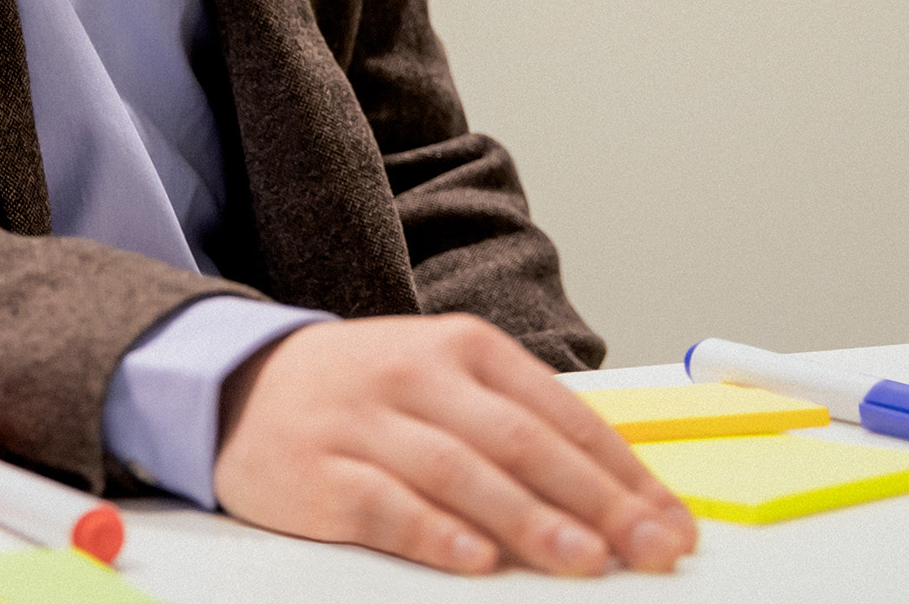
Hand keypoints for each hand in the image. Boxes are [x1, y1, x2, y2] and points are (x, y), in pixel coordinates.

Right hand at [211, 315, 698, 576]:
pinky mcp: (319, 472)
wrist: (238, 383)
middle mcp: (417, 375)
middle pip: (520, 441)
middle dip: (594, 500)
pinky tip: (475, 560)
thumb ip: (520, 430)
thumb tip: (615, 501)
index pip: (561, 413)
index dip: (623, 474)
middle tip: (648, 549)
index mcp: (463, 348)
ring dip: (527, 519)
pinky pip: (384, 506)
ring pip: (459, 472)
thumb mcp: (444, 383)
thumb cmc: (365, 393)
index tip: (670, 525)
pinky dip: (433, 533)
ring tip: (583, 559)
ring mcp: (365, 422)